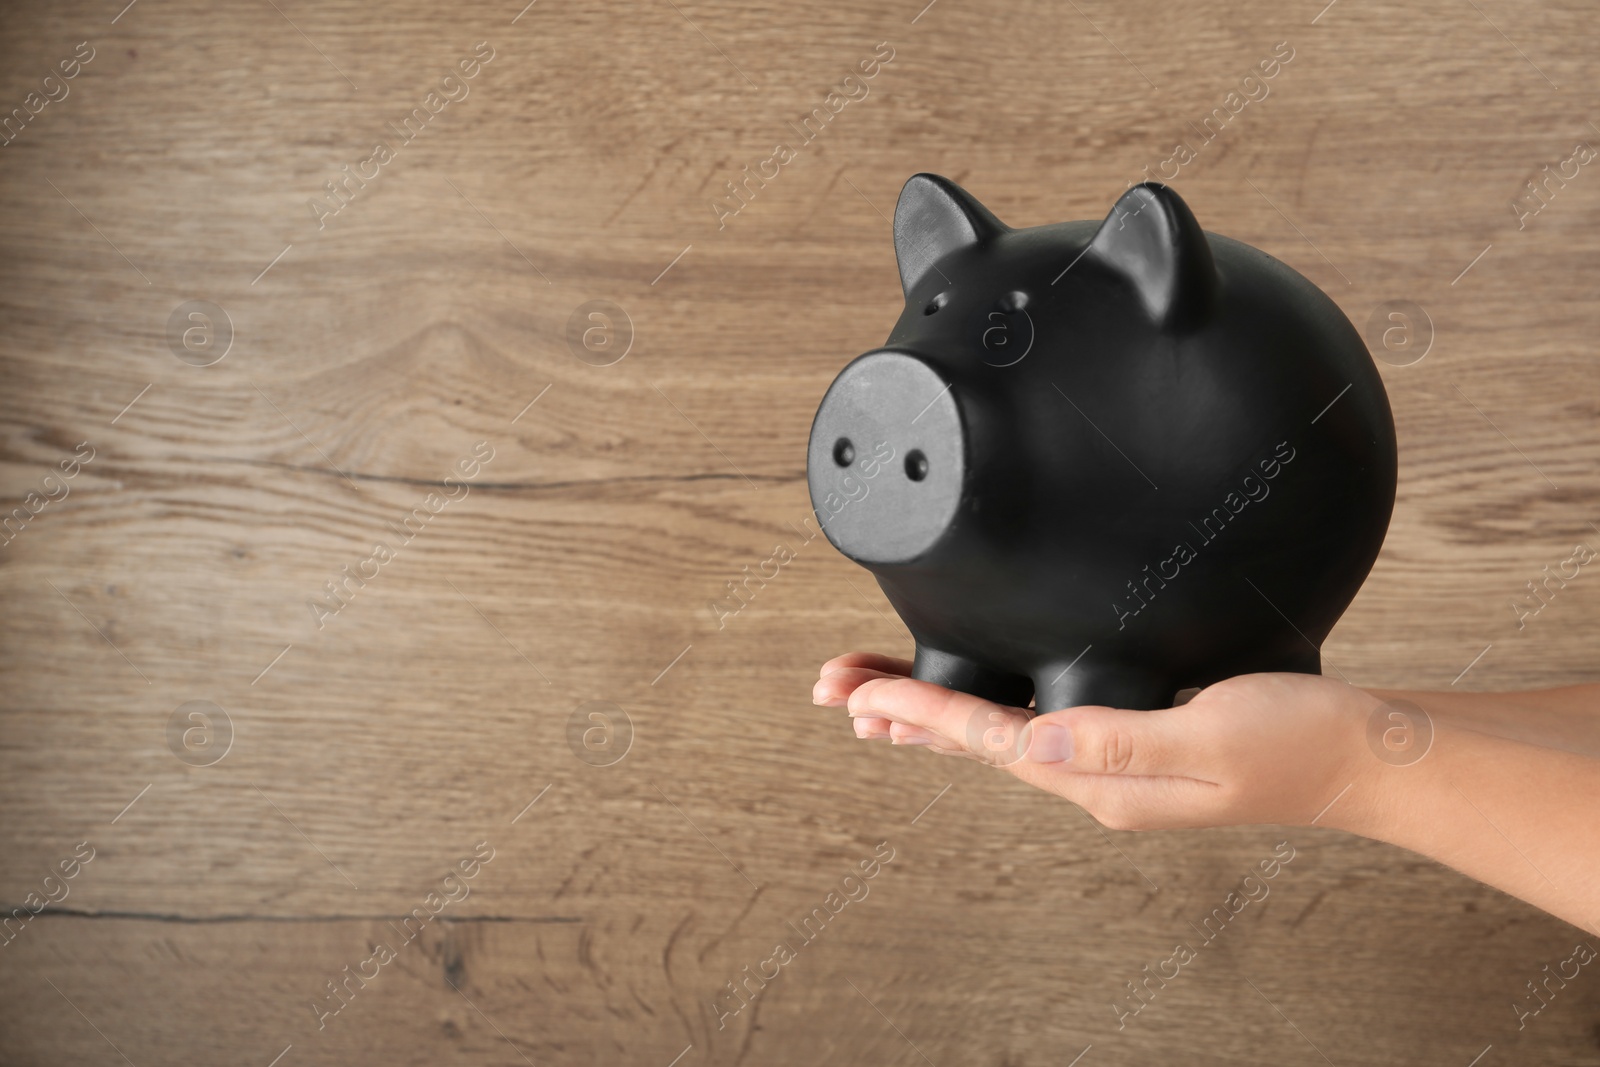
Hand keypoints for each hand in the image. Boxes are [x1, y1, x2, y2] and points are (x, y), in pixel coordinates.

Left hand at [813, 652, 1381, 830]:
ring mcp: (1111, 766)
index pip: (990, 740)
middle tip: (829, 688)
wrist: (1365, 753)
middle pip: (973, 743)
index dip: (919, 710)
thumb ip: (1117, 740)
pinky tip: (966, 709)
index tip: (858, 693)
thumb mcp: (1208, 732)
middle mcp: (1095, 781)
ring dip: (926, 713)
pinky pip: (1032, 729)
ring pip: (994, 736)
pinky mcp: (1130, 743)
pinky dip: (981, 713)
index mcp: (1104, 781)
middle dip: (896, 712)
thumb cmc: (1302, 738)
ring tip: (865, 698)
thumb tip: (1031, 747)